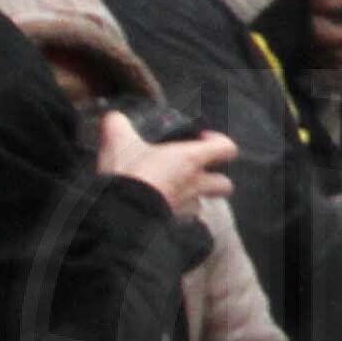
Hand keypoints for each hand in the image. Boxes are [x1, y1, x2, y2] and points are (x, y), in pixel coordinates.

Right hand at [95, 114, 234, 219]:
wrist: (122, 212)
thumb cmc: (130, 173)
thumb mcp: (118, 141)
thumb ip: (118, 124)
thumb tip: (114, 117)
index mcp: (191, 159)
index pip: (227, 148)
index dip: (219, 141)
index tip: (201, 138)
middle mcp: (195, 184)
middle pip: (225, 184)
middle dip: (216, 179)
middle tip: (196, 171)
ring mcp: (186, 206)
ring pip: (203, 203)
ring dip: (193, 197)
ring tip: (175, 189)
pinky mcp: (173, 223)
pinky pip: (182, 219)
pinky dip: (175, 212)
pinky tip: (159, 205)